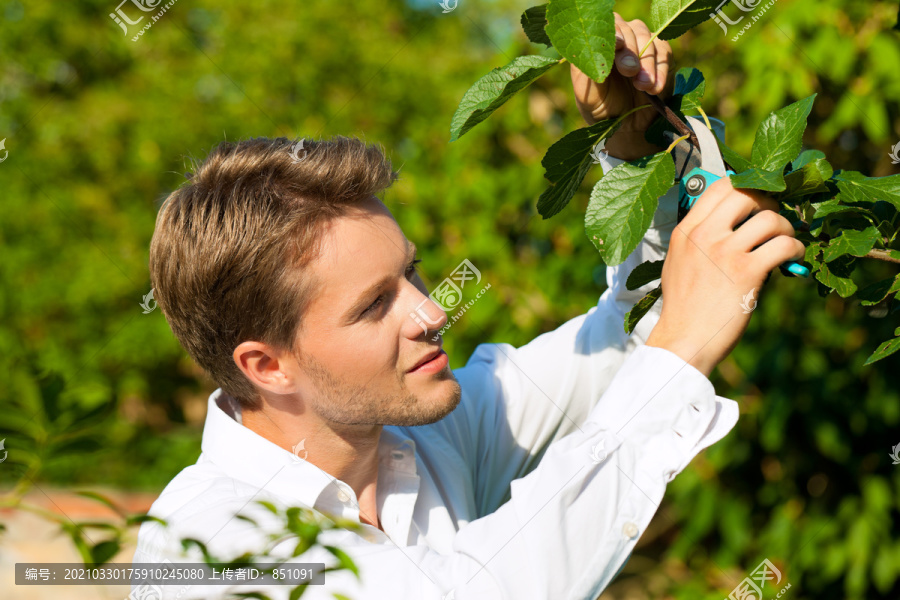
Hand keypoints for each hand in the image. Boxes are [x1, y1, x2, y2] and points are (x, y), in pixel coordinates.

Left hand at [570, 15, 673, 159]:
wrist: (626, 127)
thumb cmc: (602, 107)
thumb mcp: (588, 93)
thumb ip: (588, 70)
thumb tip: (594, 50)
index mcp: (600, 44)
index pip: (607, 27)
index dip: (614, 33)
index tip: (618, 46)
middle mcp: (622, 40)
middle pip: (630, 29)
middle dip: (631, 50)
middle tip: (630, 71)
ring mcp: (642, 47)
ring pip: (649, 38)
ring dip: (647, 62)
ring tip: (643, 86)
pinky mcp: (661, 58)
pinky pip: (665, 54)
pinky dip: (661, 71)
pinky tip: (655, 89)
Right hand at [644, 178, 806, 376]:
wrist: (684, 341)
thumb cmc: (684, 307)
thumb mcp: (679, 262)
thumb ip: (699, 239)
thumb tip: (731, 223)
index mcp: (686, 231)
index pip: (719, 187)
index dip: (745, 186)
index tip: (756, 199)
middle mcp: (704, 236)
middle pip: (747, 193)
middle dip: (768, 202)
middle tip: (774, 219)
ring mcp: (725, 252)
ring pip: (770, 218)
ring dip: (787, 227)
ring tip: (787, 241)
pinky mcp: (747, 272)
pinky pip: (783, 245)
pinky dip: (795, 249)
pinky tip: (793, 258)